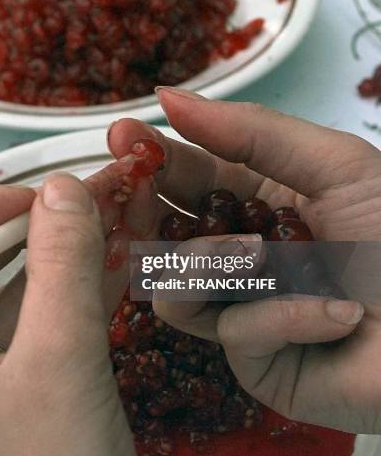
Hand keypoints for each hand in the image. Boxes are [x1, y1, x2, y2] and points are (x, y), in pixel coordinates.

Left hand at [0, 176, 137, 455]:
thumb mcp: (58, 368)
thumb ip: (63, 268)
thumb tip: (65, 192)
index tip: (40, 201)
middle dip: (31, 226)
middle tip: (87, 205)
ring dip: (57, 258)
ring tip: (108, 226)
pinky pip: (22, 325)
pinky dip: (64, 295)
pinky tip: (107, 270)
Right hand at [108, 86, 380, 433]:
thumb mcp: (331, 163)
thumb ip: (248, 131)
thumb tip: (167, 97)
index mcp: (253, 199)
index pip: (184, 175)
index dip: (151, 156)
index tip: (121, 137)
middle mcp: (237, 252)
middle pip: (162, 229)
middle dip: (146, 208)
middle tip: (136, 189)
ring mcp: (240, 306)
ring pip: (173, 284)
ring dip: (209, 261)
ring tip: (257, 255)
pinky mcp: (252, 359)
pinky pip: (232, 332)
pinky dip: (280, 316)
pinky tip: (333, 312)